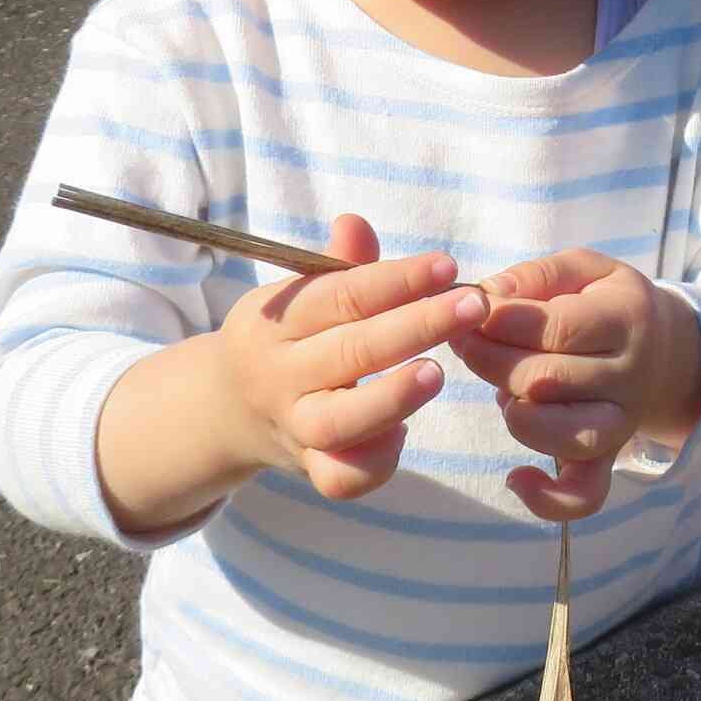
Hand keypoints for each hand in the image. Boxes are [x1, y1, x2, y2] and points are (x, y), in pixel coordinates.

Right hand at [213, 217, 480, 499]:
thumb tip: (355, 223)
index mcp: (274, 321)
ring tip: (438, 372)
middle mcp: (278, 375)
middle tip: (472, 306)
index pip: (340, 296)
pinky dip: (376, 459)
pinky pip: (341, 477)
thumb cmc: (290, 337)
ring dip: (391, 398)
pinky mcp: (309, 469)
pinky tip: (403, 431)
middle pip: (348, 353)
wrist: (228, 410)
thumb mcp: (300, 296)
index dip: (397, 280)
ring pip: (338, 423)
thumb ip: (338, 266)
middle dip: (415, 327)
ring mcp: (292, 427)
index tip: (448, 266)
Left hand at [456, 250, 700, 521]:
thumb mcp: (585, 269)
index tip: (470, 310)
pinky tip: (516, 478)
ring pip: (562, 434)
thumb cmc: (608, 302)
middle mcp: (629, 376)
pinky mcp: (609, 458)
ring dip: (515, 412)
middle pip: (547, 379)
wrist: (668, 350)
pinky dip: (548, 498)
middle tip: (464, 340)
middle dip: (490, 359)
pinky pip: (585, 494)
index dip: (504, 322)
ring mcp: (621, 423)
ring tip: (499, 388)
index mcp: (626, 320)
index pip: (558, 328)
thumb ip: (538, 274)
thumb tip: (490, 294)